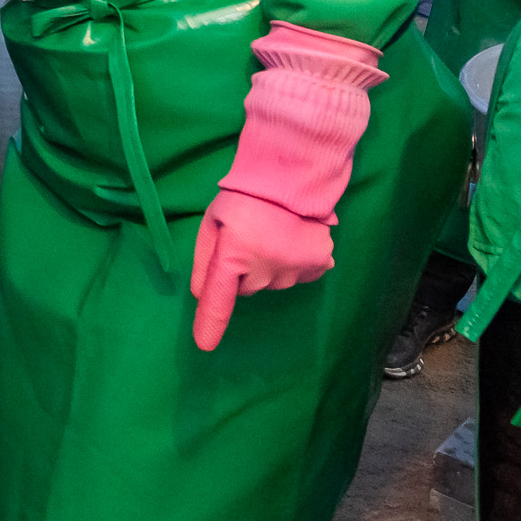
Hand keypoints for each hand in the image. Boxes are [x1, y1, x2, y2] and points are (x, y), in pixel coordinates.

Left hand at [190, 190, 335, 350]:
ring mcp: (294, 270)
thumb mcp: (213, 223)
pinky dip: (293, 264)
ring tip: (272, 234)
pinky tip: (292, 240)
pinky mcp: (318, 265)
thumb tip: (202, 294)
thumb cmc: (244, 197)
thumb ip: (204, 260)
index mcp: (234, 256)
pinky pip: (299, 276)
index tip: (205, 345)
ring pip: (273, 283)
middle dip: (242, 272)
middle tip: (247, 240)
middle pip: (246, 289)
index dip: (210, 322)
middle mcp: (265, 269)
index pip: (219, 297)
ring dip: (269, 267)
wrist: (294, 176)